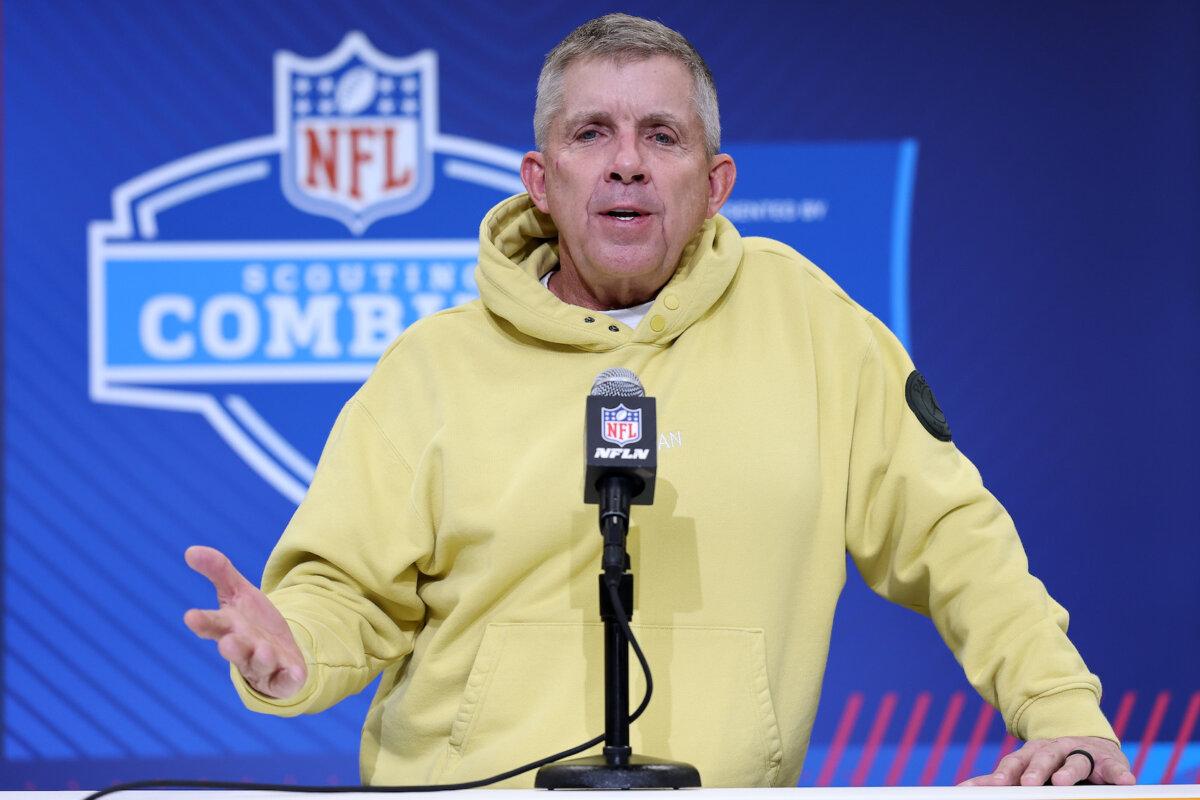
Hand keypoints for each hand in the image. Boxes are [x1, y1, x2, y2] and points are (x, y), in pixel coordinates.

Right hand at [183, 545, 307, 698]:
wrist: (278, 651)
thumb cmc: (251, 620)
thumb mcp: (239, 592)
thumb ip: (218, 571)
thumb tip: (190, 550)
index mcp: (229, 628)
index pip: (212, 624)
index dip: (202, 622)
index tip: (190, 616)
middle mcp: (243, 648)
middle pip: (234, 649)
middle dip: (232, 647)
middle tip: (227, 642)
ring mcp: (263, 665)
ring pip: (259, 664)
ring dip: (261, 658)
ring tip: (264, 650)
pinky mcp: (283, 677)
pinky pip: (285, 680)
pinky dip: (289, 678)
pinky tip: (295, 673)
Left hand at [959, 736, 1134, 785]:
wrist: (1085, 738)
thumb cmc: (1050, 762)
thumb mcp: (1025, 767)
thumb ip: (1000, 779)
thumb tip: (962, 788)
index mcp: (1032, 753)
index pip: (1016, 761)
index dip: (1007, 772)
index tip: (998, 784)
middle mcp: (1055, 750)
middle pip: (1043, 757)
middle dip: (1036, 770)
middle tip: (1029, 784)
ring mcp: (1082, 753)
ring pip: (1075, 760)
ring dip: (1069, 771)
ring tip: (1063, 782)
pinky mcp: (1108, 760)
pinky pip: (1114, 767)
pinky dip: (1119, 774)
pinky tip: (1126, 782)